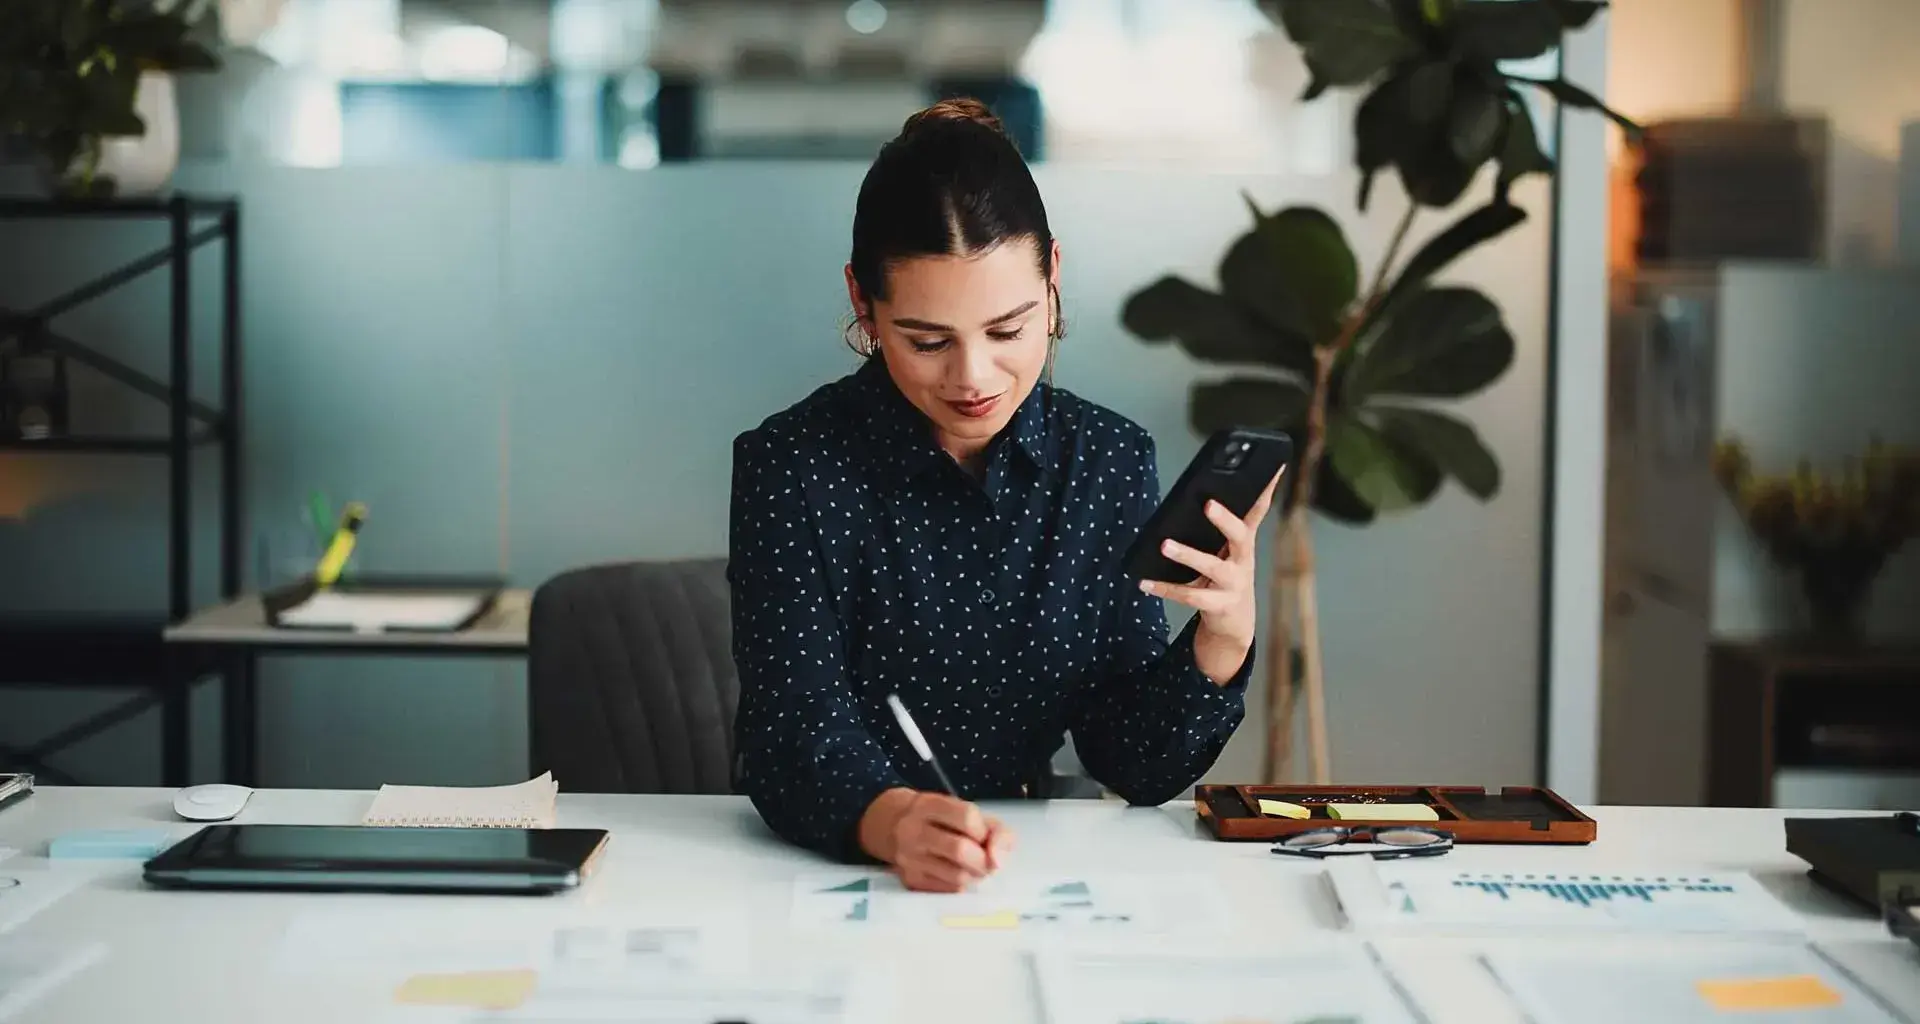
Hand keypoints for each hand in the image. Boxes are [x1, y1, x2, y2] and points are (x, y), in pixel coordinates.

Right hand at [859, 788, 1015, 892]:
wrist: (891, 825)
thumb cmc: (940, 819)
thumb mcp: (965, 811)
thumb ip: (995, 831)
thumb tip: (999, 861)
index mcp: (928, 805)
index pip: (967, 817)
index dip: (983, 831)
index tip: (983, 835)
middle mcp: (913, 830)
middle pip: (960, 850)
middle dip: (983, 859)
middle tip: (986, 860)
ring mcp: (908, 858)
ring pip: (957, 876)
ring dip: (974, 874)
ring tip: (972, 866)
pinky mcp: (909, 881)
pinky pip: (948, 889)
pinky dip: (961, 884)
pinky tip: (956, 873)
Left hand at [1140, 469, 1281, 681]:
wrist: (1235, 624)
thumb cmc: (1227, 579)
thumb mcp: (1230, 553)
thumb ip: (1223, 528)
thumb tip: (1203, 497)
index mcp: (1245, 544)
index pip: (1258, 512)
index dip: (1266, 490)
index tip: (1272, 467)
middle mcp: (1243, 562)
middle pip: (1240, 536)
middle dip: (1225, 520)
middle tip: (1208, 504)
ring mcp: (1233, 585)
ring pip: (1212, 567)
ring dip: (1188, 555)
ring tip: (1164, 545)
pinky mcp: (1218, 606)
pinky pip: (1190, 596)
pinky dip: (1165, 588)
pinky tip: (1145, 581)